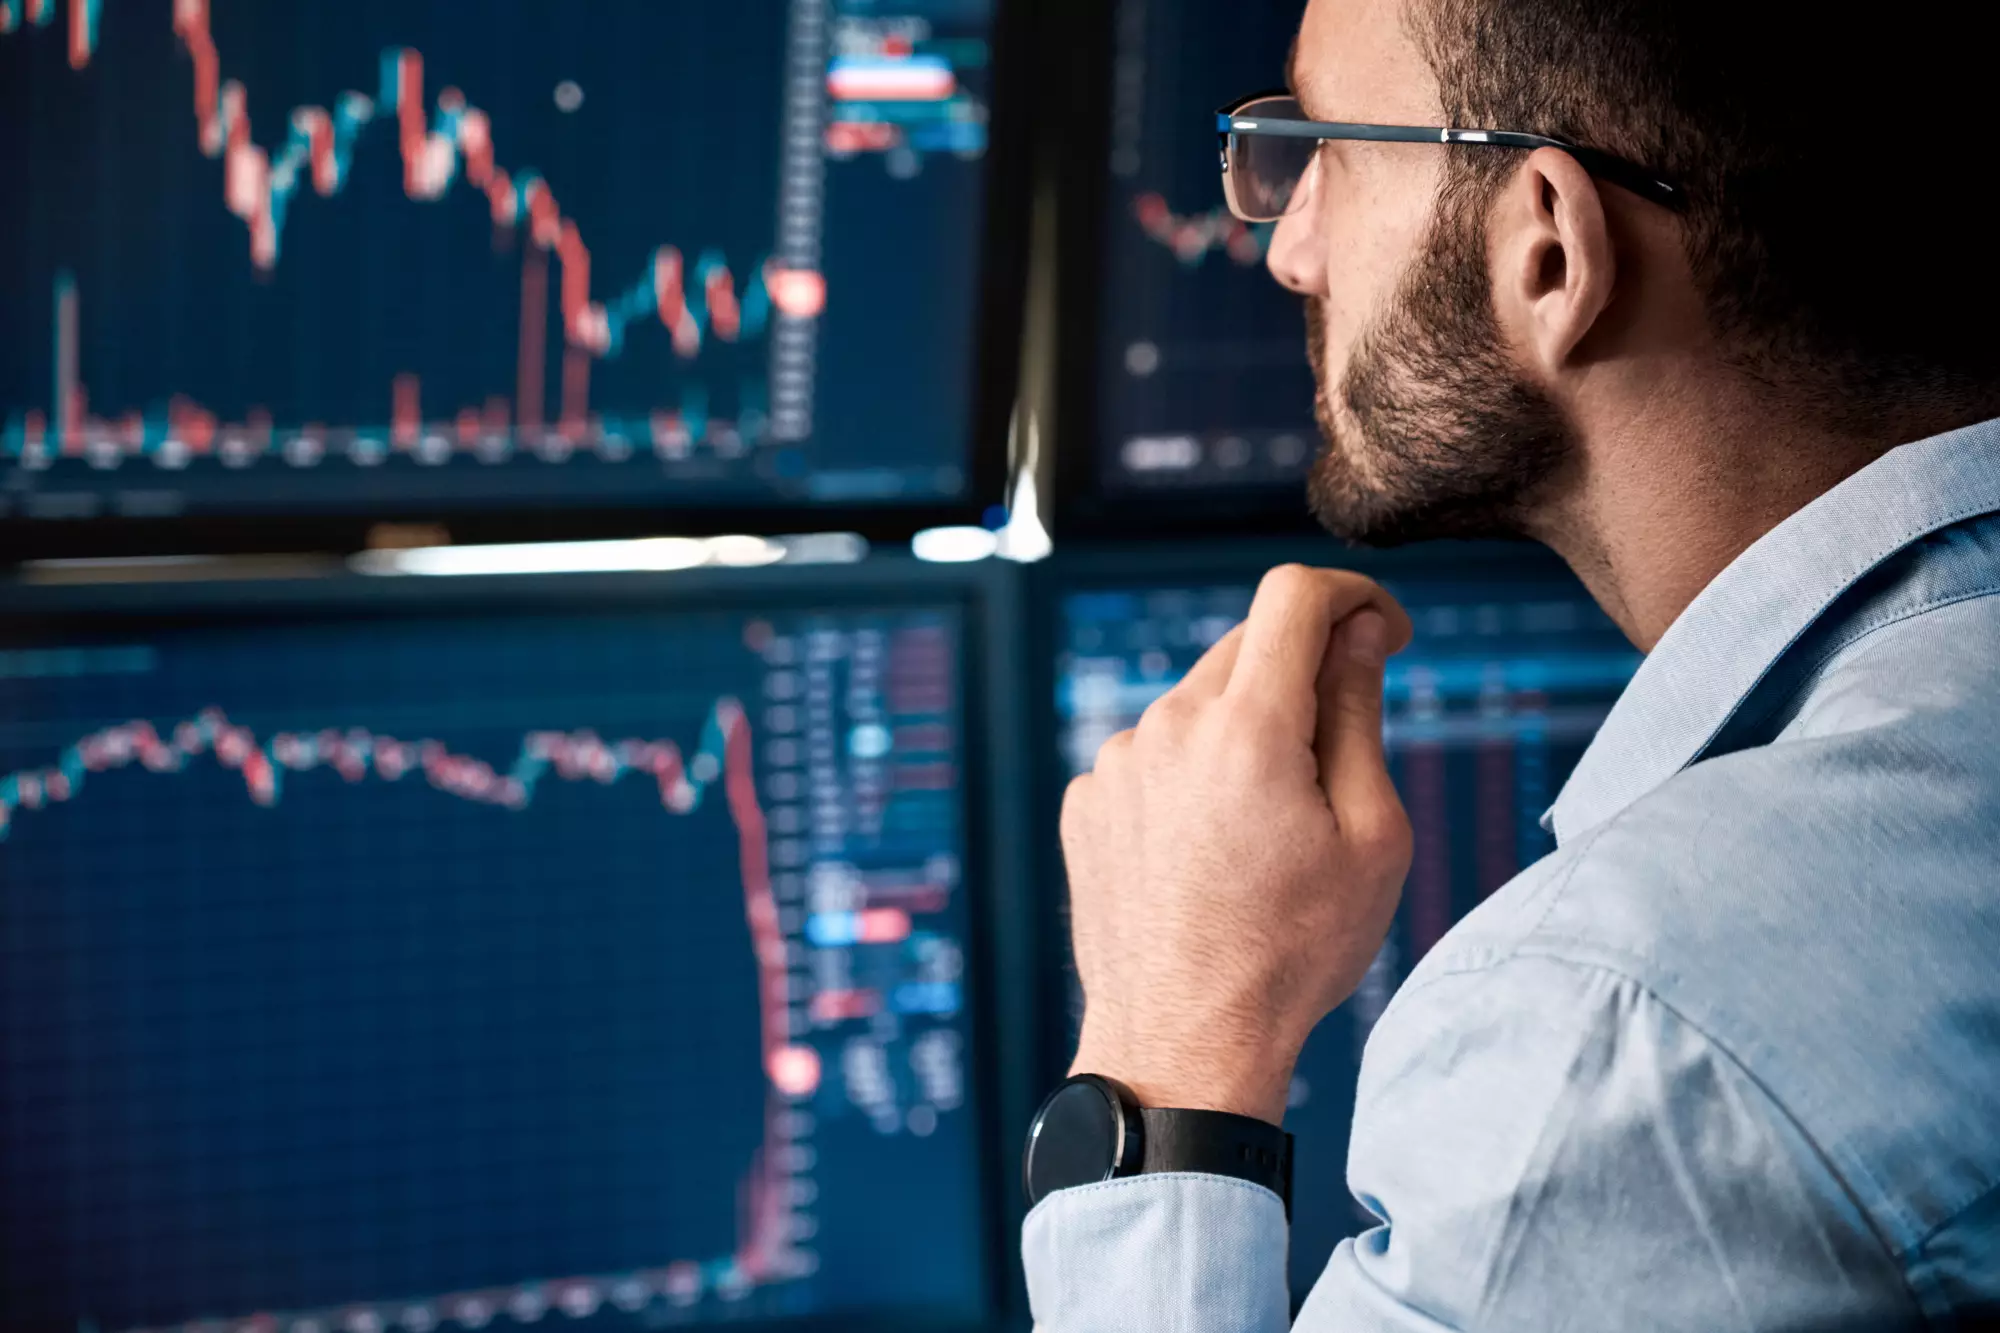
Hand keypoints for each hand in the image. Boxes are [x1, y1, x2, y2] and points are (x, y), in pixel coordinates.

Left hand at [1061, 565, 1414, 1125]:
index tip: (1380, 631)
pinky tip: (1208, 855)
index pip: (1294, 595)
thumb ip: (1358, 715)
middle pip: (1248, 648)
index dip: (1350, 596)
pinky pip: (1152, 756)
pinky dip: (1189, 777)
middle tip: (1334, 760)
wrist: (1181, 1043)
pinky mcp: (1085, 801)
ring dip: (1240, 733)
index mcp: (1247, 729)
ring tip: (1263, 834)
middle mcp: (1167, 727)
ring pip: (1197, 705)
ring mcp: (1116, 764)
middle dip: (1301, 675)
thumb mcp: (1370, 837)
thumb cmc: (1292, 952)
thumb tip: (1355, 634)